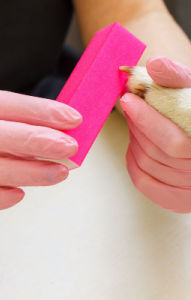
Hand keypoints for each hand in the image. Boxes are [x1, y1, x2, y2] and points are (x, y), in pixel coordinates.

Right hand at [0, 91, 80, 208]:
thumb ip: (18, 123)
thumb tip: (62, 130)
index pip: (5, 103)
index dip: (40, 110)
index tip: (74, 118)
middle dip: (35, 140)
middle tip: (69, 147)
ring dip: (29, 172)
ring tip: (58, 173)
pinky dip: (0, 196)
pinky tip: (19, 193)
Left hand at [120, 56, 190, 212]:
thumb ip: (176, 74)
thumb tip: (156, 65)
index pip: (178, 143)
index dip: (148, 121)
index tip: (129, 99)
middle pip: (160, 155)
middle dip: (139, 127)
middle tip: (133, 106)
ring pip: (149, 168)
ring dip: (135, 141)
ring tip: (138, 122)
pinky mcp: (185, 203)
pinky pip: (145, 183)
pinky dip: (133, 162)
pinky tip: (138, 145)